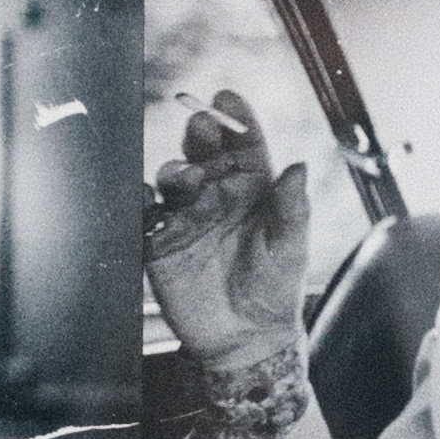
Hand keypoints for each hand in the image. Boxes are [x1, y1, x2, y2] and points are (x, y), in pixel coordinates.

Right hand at [144, 91, 312, 371]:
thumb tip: (299, 166)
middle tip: (202, 124)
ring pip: (172, 177)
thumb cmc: (275, 290)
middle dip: (200, 132)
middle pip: (203, 151)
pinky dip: (141, 201)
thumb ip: (292, 208)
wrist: (245, 340)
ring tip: (187, 176)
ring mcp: (185, 215)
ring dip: (176, 168)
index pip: (243, 143)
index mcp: (251, 187)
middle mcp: (216, 193)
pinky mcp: (159, 242)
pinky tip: (147, 196)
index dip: (236, 118)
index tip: (228, 98)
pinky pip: (144, 215)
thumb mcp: (291, 247)